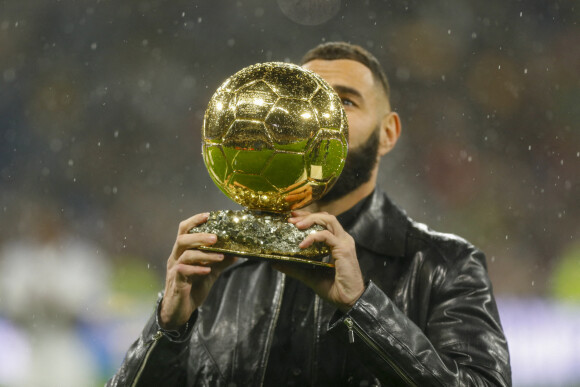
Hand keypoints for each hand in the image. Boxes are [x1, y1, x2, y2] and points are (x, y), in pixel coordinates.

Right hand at [160, 213, 235, 329]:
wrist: (179, 312)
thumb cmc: (192, 289)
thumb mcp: (210, 273)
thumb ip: (221, 262)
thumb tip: (237, 253)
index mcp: (183, 252)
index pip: (184, 230)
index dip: (195, 221)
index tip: (209, 215)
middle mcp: (176, 257)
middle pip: (182, 239)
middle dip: (200, 236)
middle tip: (216, 238)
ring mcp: (174, 269)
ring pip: (185, 254)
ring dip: (203, 253)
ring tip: (220, 256)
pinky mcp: (176, 282)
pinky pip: (183, 271)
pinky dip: (197, 269)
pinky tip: (208, 270)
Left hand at [274, 210, 364, 311]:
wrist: (348, 300)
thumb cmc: (334, 288)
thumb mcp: (309, 275)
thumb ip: (295, 268)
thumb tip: (276, 263)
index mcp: (336, 242)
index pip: (323, 221)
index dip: (308, 216)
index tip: (292, 217)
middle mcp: (342, 239)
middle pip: (326, 216)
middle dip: (307, 215)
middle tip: (291, 219)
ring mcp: (344, 243)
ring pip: (328, 220)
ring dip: (311, 220)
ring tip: (296, 226)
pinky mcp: (344, 249)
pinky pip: (327, 236)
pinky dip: (313, 237)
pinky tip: (302, 245)